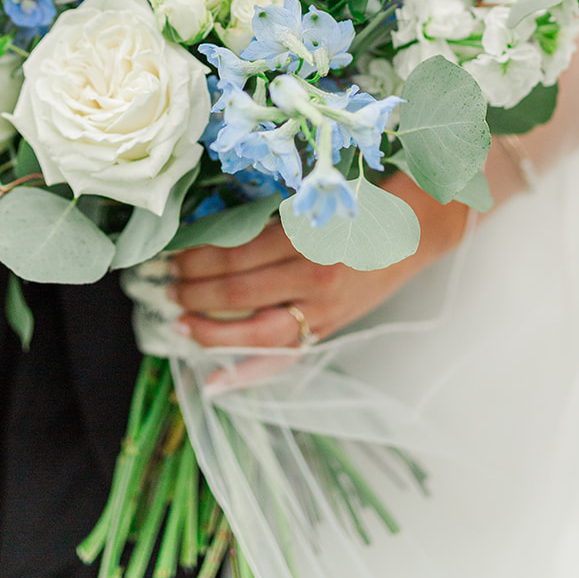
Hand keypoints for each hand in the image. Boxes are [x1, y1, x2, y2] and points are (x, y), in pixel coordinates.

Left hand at [169, 174, 469, 349]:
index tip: (165, 254)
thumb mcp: (320, 194)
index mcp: (309, 238)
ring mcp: (323, 311)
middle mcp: (315, 278)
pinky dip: (248, 373)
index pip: (236, 254)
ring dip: (207, 328)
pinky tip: (214, 383)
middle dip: (190, 290)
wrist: (422, 224)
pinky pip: (283, 357)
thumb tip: (214, 224)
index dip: (194, 257)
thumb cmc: (367, 196)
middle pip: (237, 292)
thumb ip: (274, 212)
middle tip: (156, 285)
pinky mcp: (329, 328)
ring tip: (175, 321)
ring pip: (253, 330)